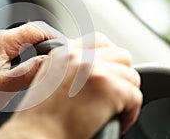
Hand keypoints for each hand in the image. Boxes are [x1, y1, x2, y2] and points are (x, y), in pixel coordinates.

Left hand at [0, 21, 64, 116]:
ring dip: (42, 48)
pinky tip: (37, 67)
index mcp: (3, 41)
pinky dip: (33, 54)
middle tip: (64, 58)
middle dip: (52, 43)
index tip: (68, 50)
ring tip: (53, 63)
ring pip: (29, 40)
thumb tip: (50, 62)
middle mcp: (2, 39)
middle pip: (35, 32)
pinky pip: (21, 48)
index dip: (56, 38)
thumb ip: (27, 72)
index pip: (38, 29)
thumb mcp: (3, 86)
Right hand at [0, 33, 141, 138]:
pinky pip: (135, 96)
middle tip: (115, 92)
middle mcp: (77, 57)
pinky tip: (117, 120)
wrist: (36, 134)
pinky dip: (130, 112)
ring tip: (115, 108)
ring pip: (130, 75)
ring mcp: (93, 70)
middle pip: (119, 55)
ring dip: (126, 93)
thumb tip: (94, 68)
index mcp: (63, 53)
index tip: (111, 72)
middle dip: (121, 74)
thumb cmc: (40, 116)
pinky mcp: (108, 88)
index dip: (110, 58)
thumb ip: (70, 67)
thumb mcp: (49, 79)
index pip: (99, 41)